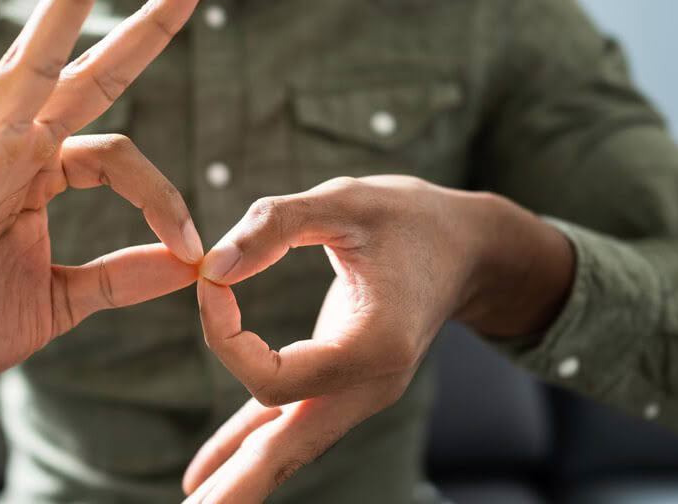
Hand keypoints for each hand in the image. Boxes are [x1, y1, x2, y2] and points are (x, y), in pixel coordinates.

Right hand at [0, 0, 214, 424]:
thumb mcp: (59, 302)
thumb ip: (121, 279)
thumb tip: (191, 266)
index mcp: (37, 170)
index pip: (120, 152)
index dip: (166, 198)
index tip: (193, 248)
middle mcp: (8, 147)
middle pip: (81, 60)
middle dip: (135, 5)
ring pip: (27, 59)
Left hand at [180, 176, 574, 501]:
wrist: (468, 249)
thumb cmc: (411, 218)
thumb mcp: (347, 202)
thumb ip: (277, 224)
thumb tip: (212, 267)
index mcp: (375, 346)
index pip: (275, 376)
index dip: (226, 337)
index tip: (210, 279)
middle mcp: (369, 385)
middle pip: (288, 449)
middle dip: (239, 487)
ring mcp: (357, 393)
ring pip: (287, 448)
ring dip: (240, 481)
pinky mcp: (342, 386)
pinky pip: (287, 426)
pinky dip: (248, 450)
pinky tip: (209, 476)